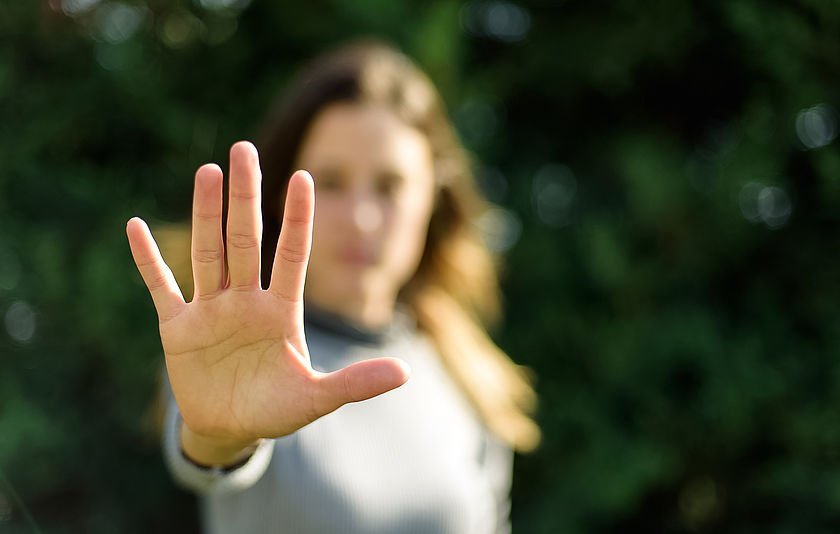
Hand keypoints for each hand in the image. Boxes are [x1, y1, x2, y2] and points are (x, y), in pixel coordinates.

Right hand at [127, 141, 409, 452]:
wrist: (231, 430)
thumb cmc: (276, 410)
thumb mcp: (316, 398)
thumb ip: (355, 383)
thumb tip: (404, 373)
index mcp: (281, 311)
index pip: (292, 254)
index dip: (296, 218)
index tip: (304, 177)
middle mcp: (246, 300)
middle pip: (246, 240)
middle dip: (245, 197)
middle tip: (244, 148)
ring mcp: (211, 310)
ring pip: (208, 252)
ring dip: (206, 214)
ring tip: (208, 171)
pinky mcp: (178, 328)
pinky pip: (161, 287)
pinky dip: (148, 261)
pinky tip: (136, 226)